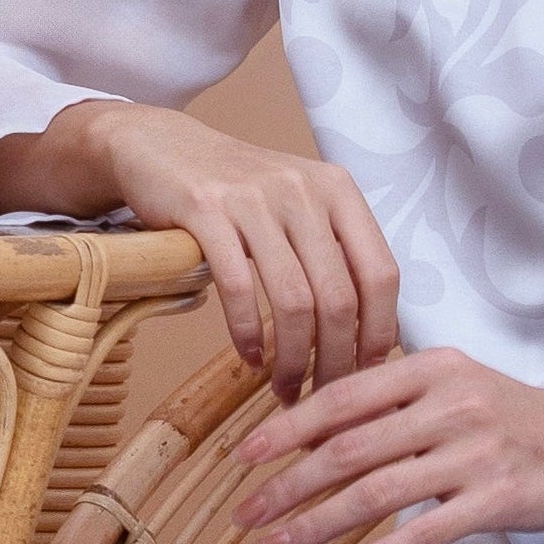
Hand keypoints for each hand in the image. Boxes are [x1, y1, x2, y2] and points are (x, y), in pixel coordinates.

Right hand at [0, 101, 400, 399]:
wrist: (163, 147)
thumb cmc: (237, 191)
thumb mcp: (299, 205)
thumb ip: (334, 252)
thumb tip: (369, 333)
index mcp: (338, 190)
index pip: (380, 274)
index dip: (379, 332)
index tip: (368, 372)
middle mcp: (303, 190)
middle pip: (339, 297)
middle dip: (336, 360)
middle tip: (325, 396)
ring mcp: (255, 198)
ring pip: (293, 300)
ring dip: (293, 358)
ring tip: (286, 389)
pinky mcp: (206, 210)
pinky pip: (238, 288)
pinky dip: (248, 334)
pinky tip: (249, 357)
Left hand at [235, 348, 543, 543]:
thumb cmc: (508, 414)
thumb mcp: (449, 386)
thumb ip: (388, 400)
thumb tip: (308, 429)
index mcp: (430, 370)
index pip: (341, 398)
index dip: (287, 429)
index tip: (246, 456)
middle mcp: (450, 407)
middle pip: (348, 450)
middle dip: (287, 485)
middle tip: (247, 513)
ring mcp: (475, 454)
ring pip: (376, 493)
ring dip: (316, 524)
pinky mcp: (496, 499)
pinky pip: (423, 532)